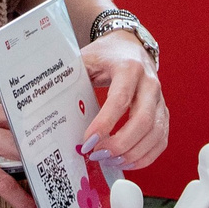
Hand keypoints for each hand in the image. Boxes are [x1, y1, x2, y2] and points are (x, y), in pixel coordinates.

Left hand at [78, 32, 169, 170]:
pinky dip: (146, 155)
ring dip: (133, 153)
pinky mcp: (163, 111)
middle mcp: (149, 83)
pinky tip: (127, 161)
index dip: (104, 124)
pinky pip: (161, 139)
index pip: (120, 100)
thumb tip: (44, 99)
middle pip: (143, 120)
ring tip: (110, 161)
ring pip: (155, 133)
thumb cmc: (105, 55)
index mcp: (129, 68)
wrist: (130, 46)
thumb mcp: (85, 58)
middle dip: (120, 144)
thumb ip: (70, 76)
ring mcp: (160, 99)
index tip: (87, 142)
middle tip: (98, 155)